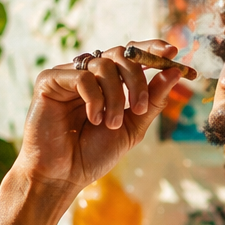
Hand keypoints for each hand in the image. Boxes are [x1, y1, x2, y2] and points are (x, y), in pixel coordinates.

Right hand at [13, 41, 183, 196]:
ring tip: (110, 124)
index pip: (130, 54)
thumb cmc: (94, 153)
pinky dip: (94, 99)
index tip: (172, 52)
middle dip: (136, 79)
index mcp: (107, 81)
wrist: (64, 175)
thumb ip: (152, 100)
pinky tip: (93, 118)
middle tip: (139, 107)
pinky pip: (81, 76)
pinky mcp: (49, 80)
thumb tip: (175, 72)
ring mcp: (67, 75)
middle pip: (120, 54)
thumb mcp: (133, 127)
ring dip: (115, 97)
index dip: (151, 49)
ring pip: (103, 65)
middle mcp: (88, 73)